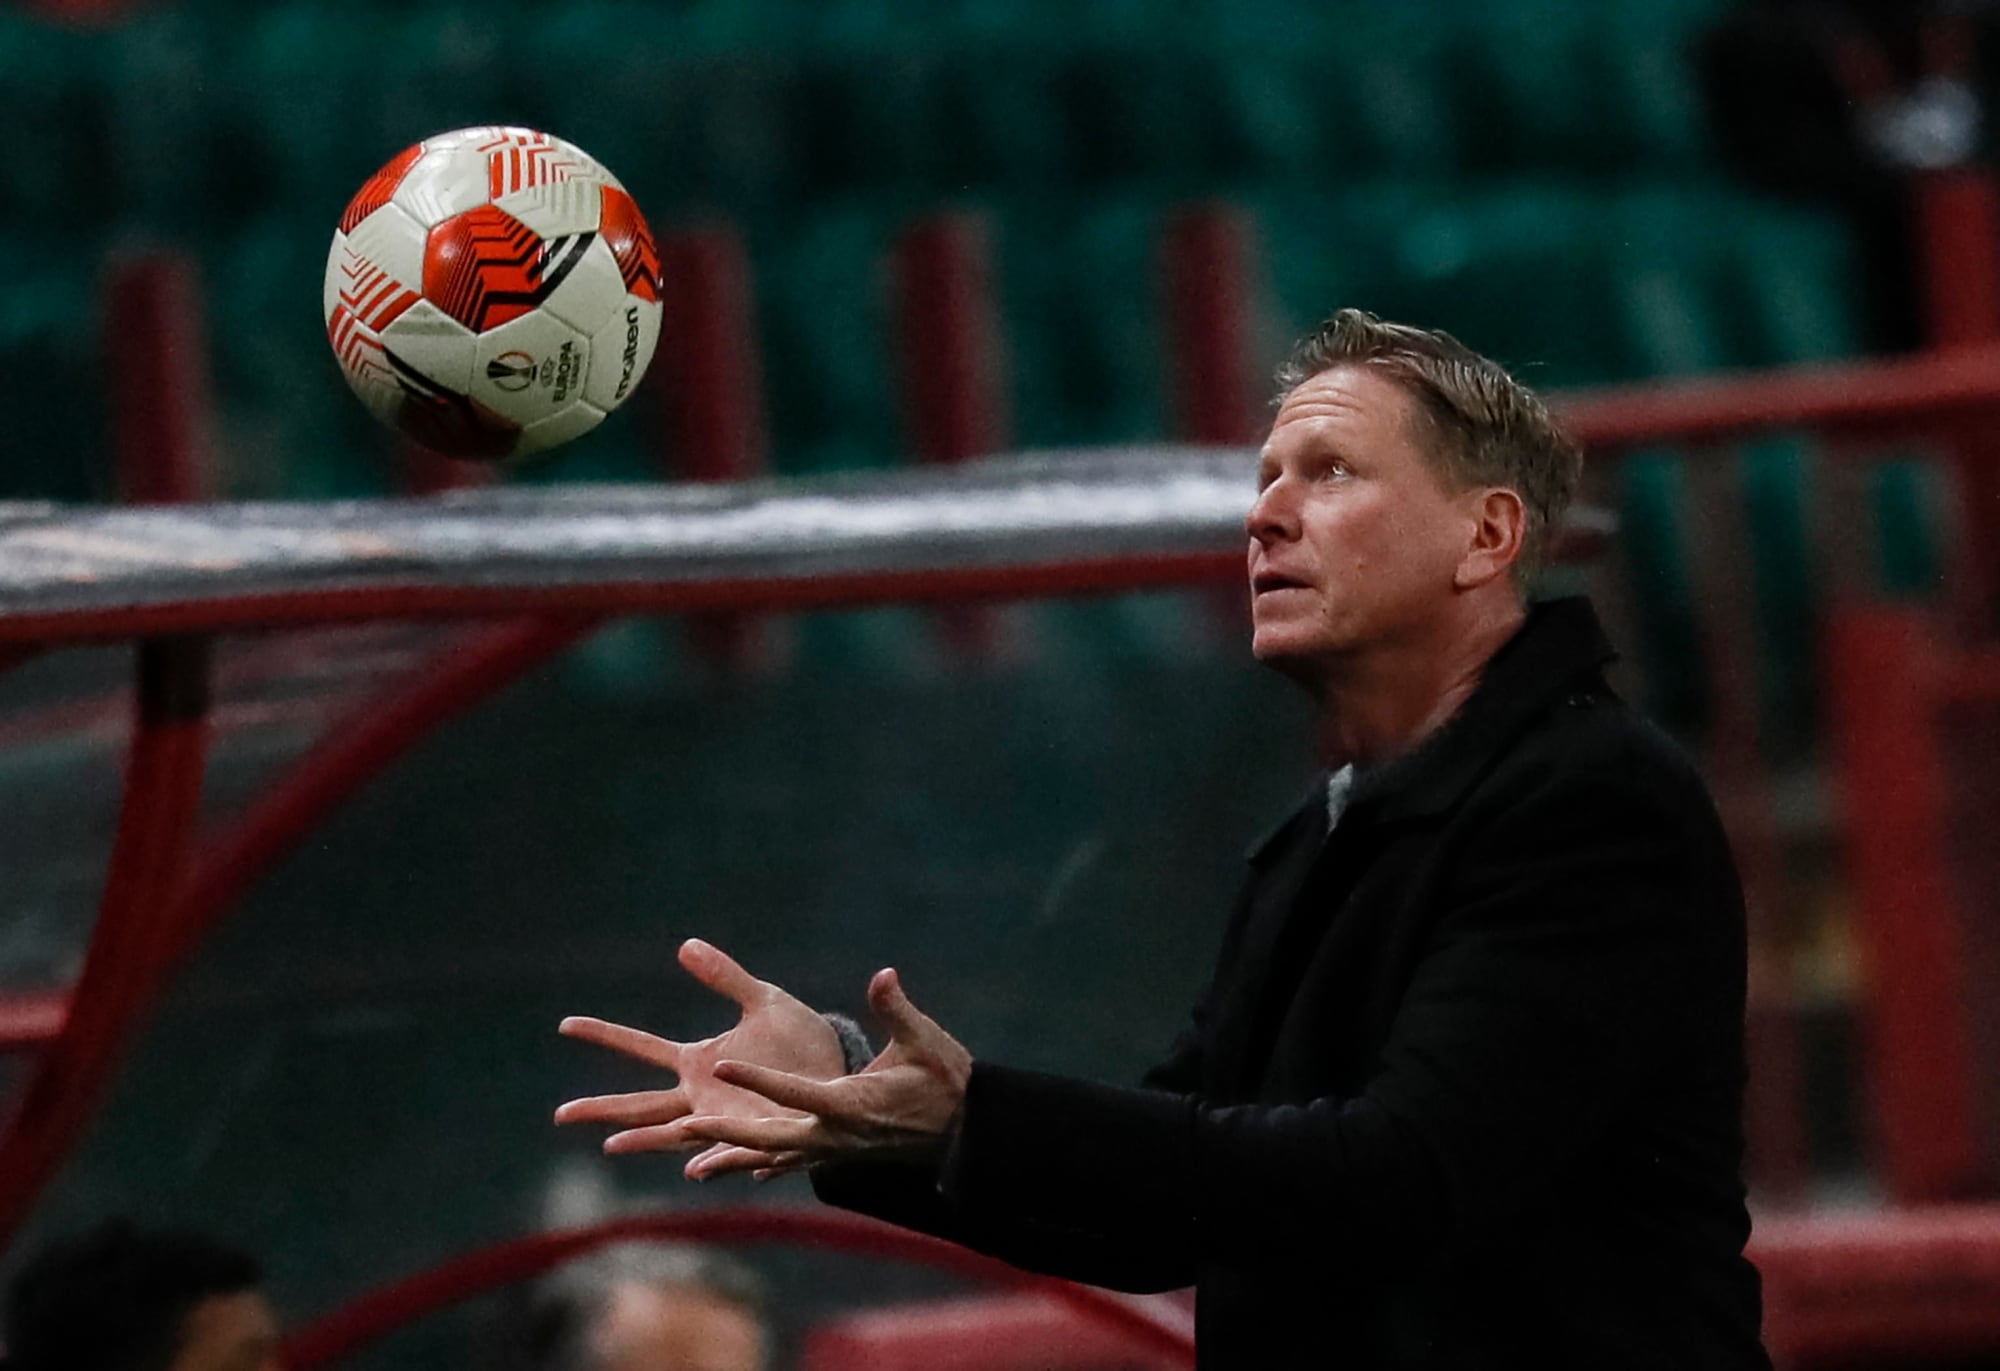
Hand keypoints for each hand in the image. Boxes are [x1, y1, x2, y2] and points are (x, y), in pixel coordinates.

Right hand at [554, 939, 845, 1171]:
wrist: (840, 1070)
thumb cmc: (798, 1039)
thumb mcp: (762, 1000)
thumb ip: (725, 977)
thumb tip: (685, 945)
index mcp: (698, 1062)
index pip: (642, 1048)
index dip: (605, 1035)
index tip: (566, 1024)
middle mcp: (702, 1097)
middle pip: (642, 1106)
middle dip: (603, 1109)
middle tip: (560, 1114)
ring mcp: (726, 1120)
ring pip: (676, 1136)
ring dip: (646, 1141)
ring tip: (610, 1147)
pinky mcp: (759, 1136)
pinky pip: (733, 1151)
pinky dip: (713, 1159)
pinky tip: (694, 1168)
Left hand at [642, 967, 971, 1181]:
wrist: (966, 1130)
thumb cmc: (945, 1079)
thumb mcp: (924, 1039)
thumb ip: (897, 1008)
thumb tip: (883, 976)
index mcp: (852, 1103)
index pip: (794, 1090)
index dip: (757, 1076)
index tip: (721, 1060)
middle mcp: (836, 1135)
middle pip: (771, 1138)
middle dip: (726, 1133)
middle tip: (684, 1126)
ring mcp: (835, 1151)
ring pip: (774, 1158)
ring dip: (732, 1156)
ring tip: (689, 1163)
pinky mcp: (838, 1155)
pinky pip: (790, 1164)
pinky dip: (757, 1165)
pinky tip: (730, 1168)